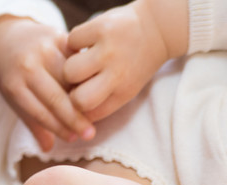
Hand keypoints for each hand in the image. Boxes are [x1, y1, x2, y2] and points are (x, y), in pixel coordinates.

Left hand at [0, 16, 94, 150]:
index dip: (58, 128)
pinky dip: (86, 74)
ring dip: (85, 97)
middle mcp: (28, 66)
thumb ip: (33, 123)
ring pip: (71, 78)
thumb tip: (48, 149)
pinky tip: (94, 89)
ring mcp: (44, 49)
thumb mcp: (14, 99)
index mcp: (14, 86)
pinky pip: (77, 59)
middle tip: (90, 134)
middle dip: (75, 118)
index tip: (73, 139)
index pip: (40, 112)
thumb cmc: (11, 75)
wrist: (6, 37)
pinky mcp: (58, 36)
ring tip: (94, 114)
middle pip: (57, 97)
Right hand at [64, 0, 185, 122]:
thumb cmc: (135, 64)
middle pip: (77, 98)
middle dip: (73, 90)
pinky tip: (85, 42)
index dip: (79, 108)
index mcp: (124, 92)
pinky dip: (74, 41)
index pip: (89, 113)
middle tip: (79, 79)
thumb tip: (70, 114)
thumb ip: (101, 104)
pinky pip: (71, 41)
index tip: (80, 98)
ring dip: (70, 65)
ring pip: (69, 70)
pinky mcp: (101, 27)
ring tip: (82, 60)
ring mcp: (109, 49)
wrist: (156, 27)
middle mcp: (118, 73)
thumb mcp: (125, 90)